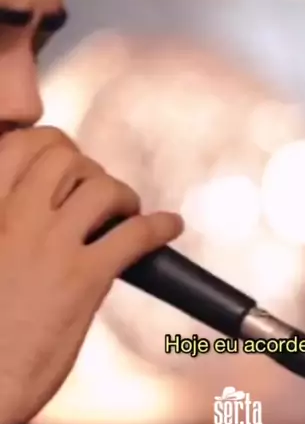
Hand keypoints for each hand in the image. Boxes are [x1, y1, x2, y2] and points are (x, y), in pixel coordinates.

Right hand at [0, 126, 182, 423]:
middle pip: (63, 156)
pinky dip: (160, 227)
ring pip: (100, 187)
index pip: (20, 145)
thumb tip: (39, 212)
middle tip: (95, 193)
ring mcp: (48, 246)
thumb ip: (6, 229)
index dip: (50, 146)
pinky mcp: (82, 279)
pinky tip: (170, 227)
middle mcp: (9, 218)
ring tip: (125, 213)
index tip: (65, 164)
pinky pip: (135, 235)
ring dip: (122, 196)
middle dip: (87, 168)